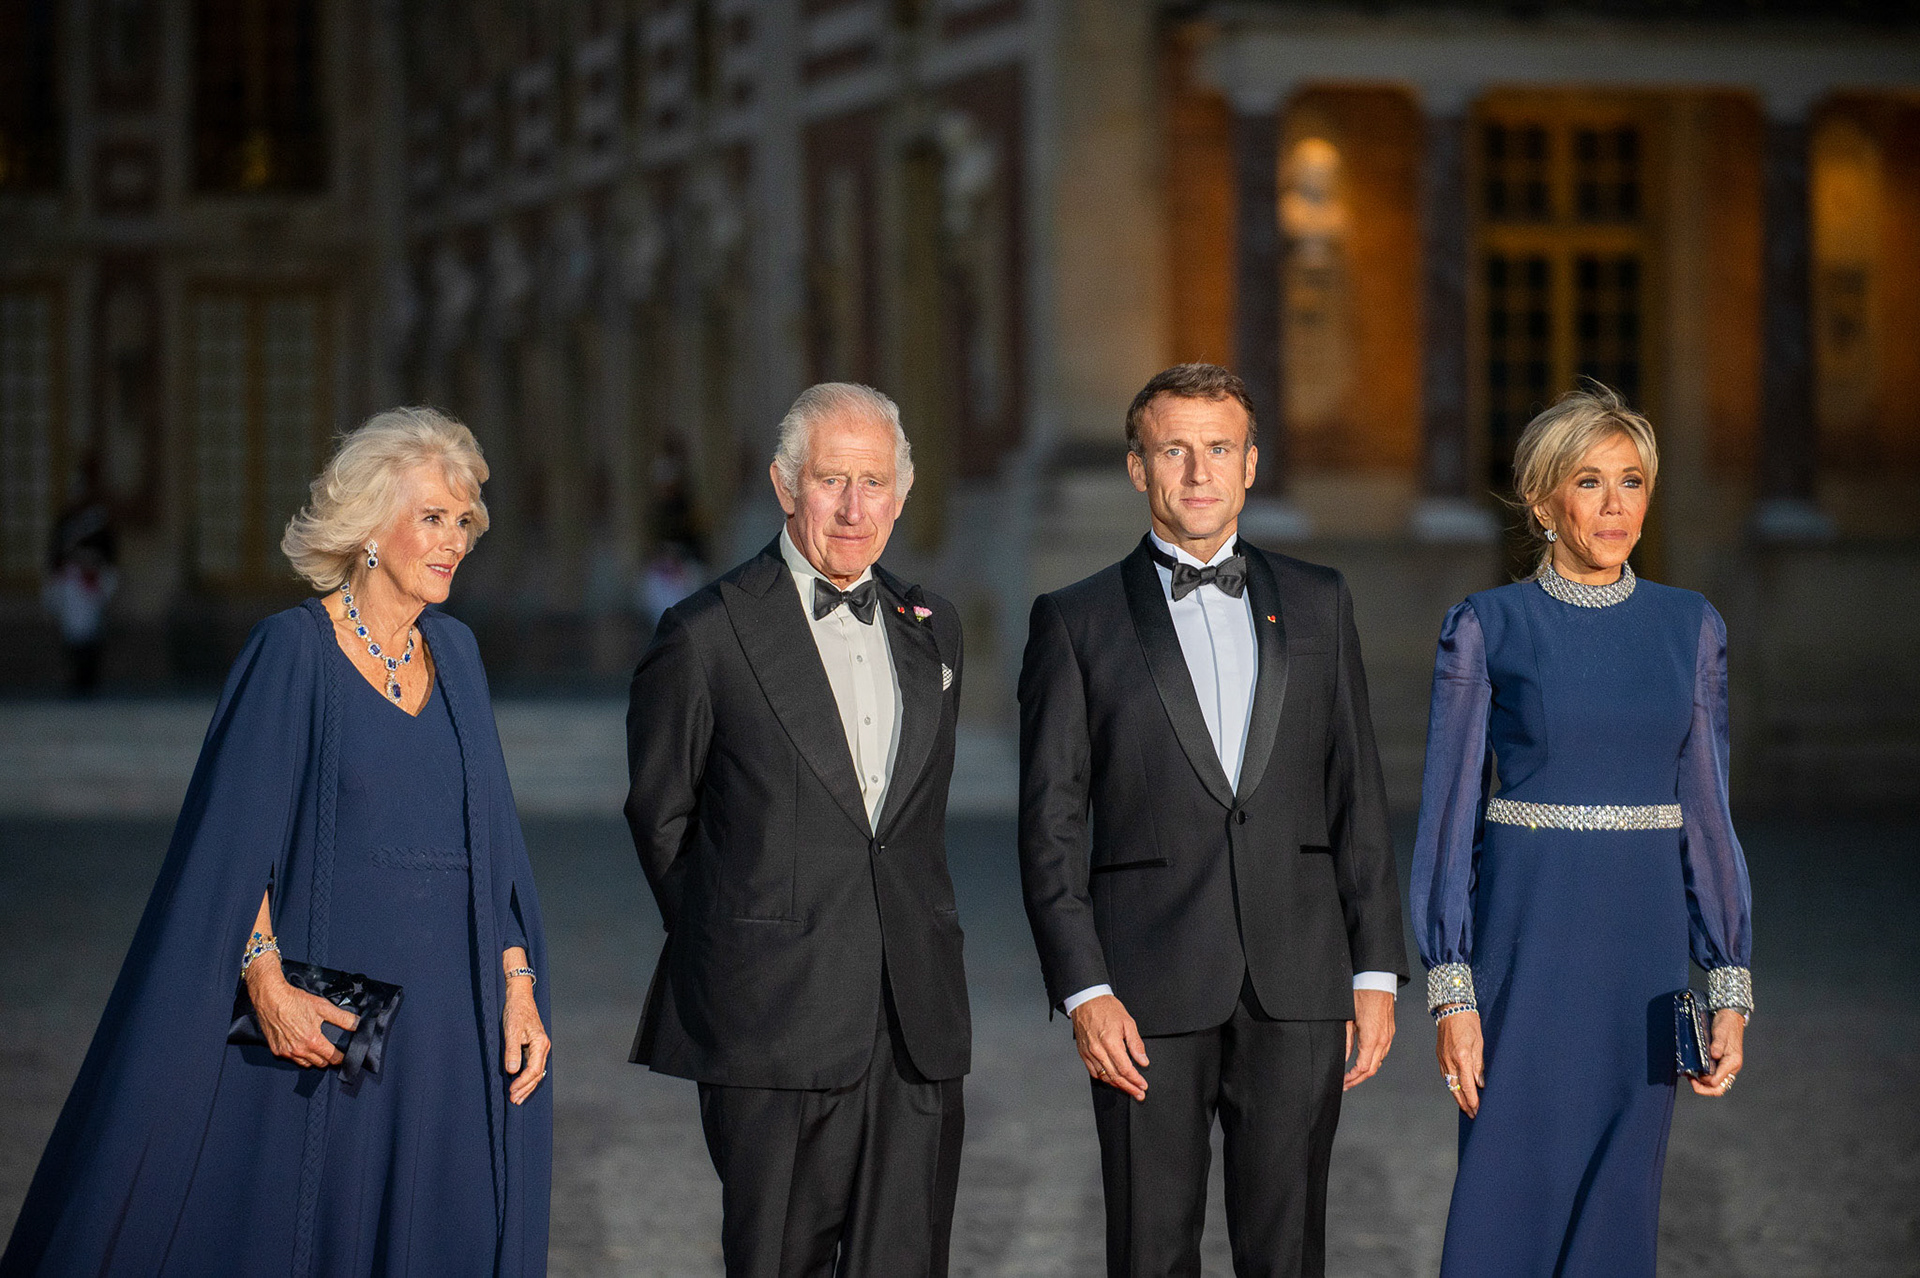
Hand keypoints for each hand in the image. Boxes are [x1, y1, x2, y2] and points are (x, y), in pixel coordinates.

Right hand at [246, 957, 355, 1068]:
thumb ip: (343, 1018)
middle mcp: (299, 1050)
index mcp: (312, 1041)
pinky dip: (298, 1055)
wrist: (271, 998)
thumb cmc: (296, 1001)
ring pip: (305, 1063)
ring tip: (317, 1049)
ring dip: (313, 1059)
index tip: (344, 1056)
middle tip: (331, 1050)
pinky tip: (301, 1045)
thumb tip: (358, 1024)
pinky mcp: (276, 1050)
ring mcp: (286, 1052)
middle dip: (327, 1058)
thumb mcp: (323, 1007)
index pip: (332, 1058)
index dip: (340, 1058)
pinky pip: (291, 1058)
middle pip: (319, 1063)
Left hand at [503, 978, 550, 1105]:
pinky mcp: (535, 1047)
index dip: (522, 1083)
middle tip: (513, 1100)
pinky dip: (527, 1078)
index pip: (533, 1070)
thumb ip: (512, 1051)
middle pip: (537, 1074)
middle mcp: (544, 1047)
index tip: (511, 1092)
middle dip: (525, 1089)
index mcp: (540, 1044)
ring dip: (527, 1086)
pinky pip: (534, 1066)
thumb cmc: (515, 1011)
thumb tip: (512, 1071)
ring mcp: (540, 1047)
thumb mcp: (511, 1031)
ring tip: (517, 1097)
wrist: (519, 997)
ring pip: (536, 1072)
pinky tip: (521, 1084)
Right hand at [1071, 994, 1149, 1100]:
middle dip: (1129, 1087)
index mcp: (1110, 1042)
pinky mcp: (1083, 1053)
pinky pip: (1093, 1072)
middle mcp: (1098, 1050)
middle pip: (1115, 1076)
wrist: (1086, 1000)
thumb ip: (1136, 1044)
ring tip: (1128, 1089)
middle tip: (1139, 1094)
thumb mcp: (1128, 1022)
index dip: (1135, 1079)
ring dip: (1117, 1085)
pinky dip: (1104, 1078)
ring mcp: (1089, 1053)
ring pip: (1104, 1076)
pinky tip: (1112, 1080)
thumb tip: (1143, 1061)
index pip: (1125, 1068)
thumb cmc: (1106, 1008)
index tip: (1143, 1085)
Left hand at [1343, 989, 1395, 1090]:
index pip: (1362, 1067)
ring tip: (1353, 1076)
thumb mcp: (1348, 1019)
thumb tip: (1344, 1056)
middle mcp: (1383, 1040)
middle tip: (1346, 1085)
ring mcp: (1388, 1037)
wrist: (1377, 981)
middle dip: (1358, 1080)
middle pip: (1372, 1069)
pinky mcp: (1390, 1032)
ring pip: (1378, 1062)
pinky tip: (1364, 1062)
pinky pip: (1383, 1053)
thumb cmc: (1361, 995)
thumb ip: (1346, 1041)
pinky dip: (1373, 1061)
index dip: (1351, 1078)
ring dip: (1366, 1072)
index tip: (1342, 1081)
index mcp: (1371, 1038)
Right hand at [1434, 1007, 1484, 1116]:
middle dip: (1464, 1103)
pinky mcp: (1440, 1056)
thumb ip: (1479, 1065)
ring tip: (1465, 1106)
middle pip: (1456, 1089)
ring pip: (1449, 1084)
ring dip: (1457, 1097)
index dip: (1473, 1100)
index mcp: (1462, 1057)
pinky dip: (1451, 1085)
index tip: (1478, 1110)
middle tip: (1472, 1114)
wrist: (1451, 1008)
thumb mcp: (1480, 1043)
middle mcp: (1450, 1060)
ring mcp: (1442, 1059)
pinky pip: (1445, 1075)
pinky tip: (1456, 1090)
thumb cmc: (1468, 1022)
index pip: (1467, 1086)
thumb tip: (1480, 1083)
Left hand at [1690, 1009, 1745, 1096]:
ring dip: (1702, 1084)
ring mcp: (1726, 1067)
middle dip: (1704, 1089)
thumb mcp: (1720, 1032)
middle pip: (1719, 1088)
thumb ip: (1717, 1044)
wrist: (1730, 1017)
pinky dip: (1703, 1077)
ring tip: (1690, 1076)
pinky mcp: (1721, 1064)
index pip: (1718, 1080)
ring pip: (1716, 1085)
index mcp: (1732, 1062)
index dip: (1705, 1080)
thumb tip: (1713, 1055)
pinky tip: (1693, 1071)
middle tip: (1691, 1080)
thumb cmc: (1726, 1024)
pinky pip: (1713, 1076)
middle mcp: (1731, 1067)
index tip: (1695, 1074)